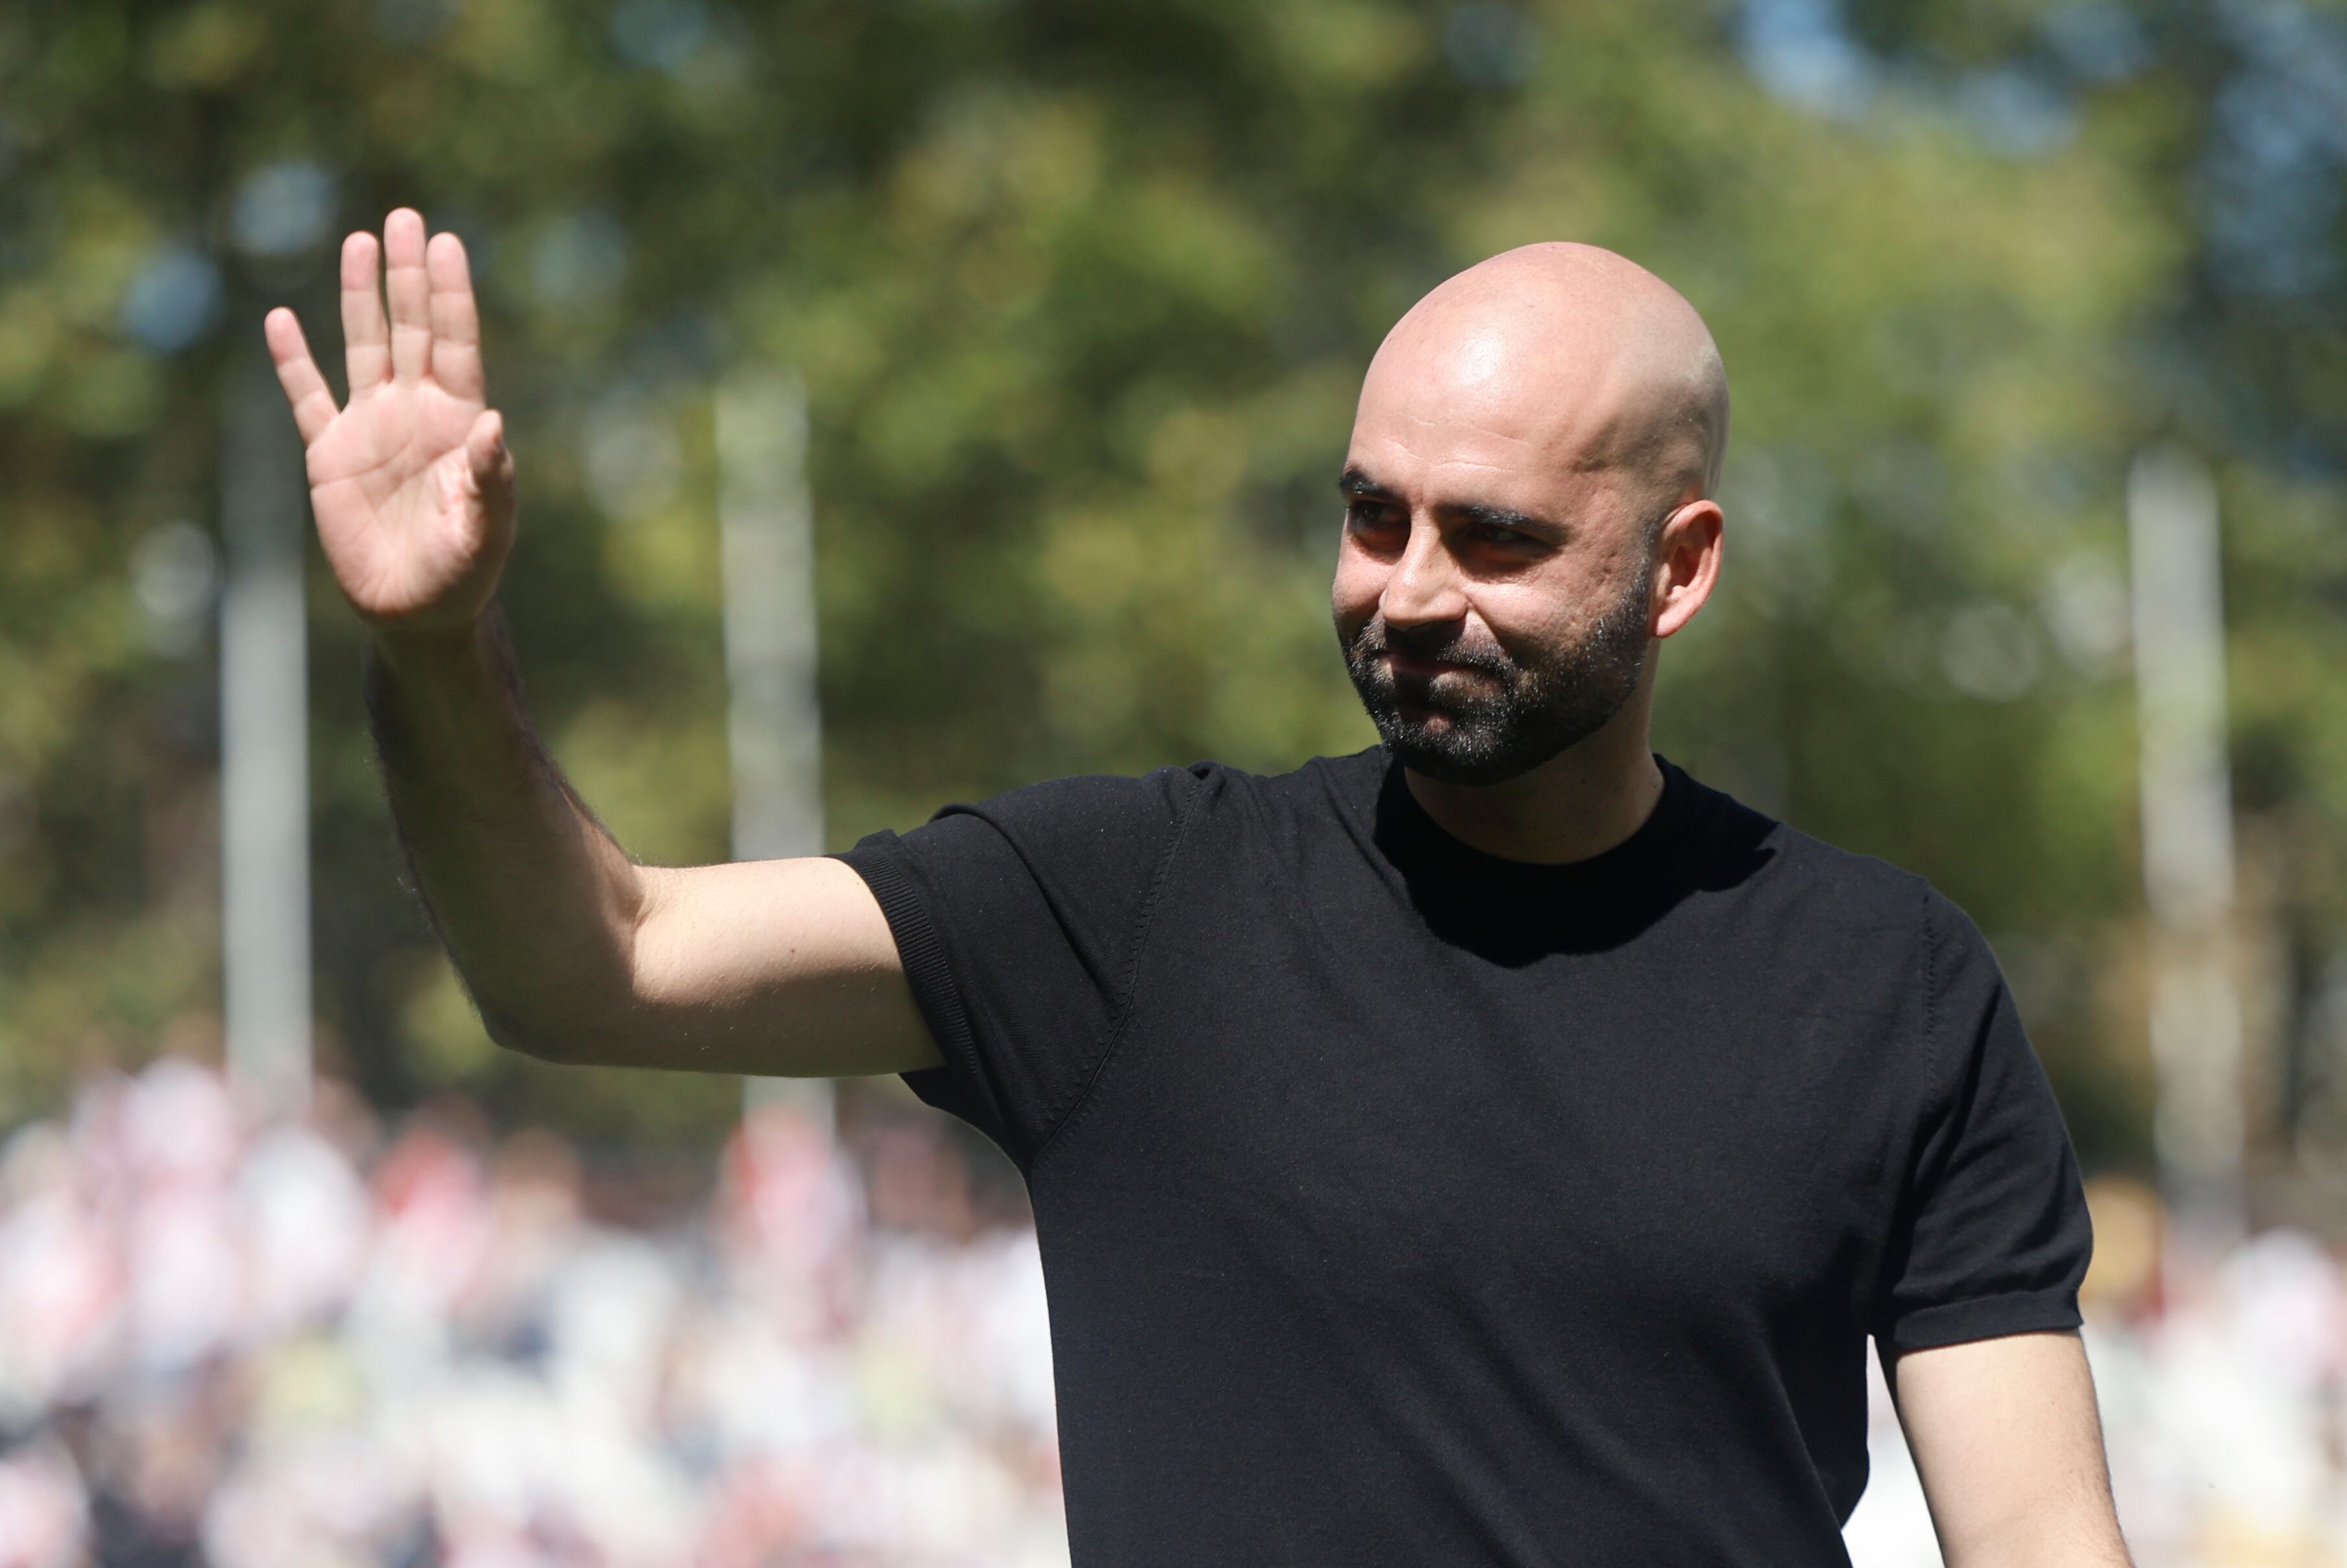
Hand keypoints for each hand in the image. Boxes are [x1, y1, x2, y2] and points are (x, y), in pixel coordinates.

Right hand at [265, 209, 514, 640]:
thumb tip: (492, 423)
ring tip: (359, 242)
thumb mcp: (486, 529)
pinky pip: (307, 398)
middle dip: (406, 276)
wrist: (417, 612)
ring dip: (359, 297)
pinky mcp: (330, 456)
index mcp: (458, 422)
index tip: (446, 245)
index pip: (455, 344)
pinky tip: (282, 320)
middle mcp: (415, 413)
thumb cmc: (464, 572)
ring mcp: (371, 428)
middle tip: (404, 219)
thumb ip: (490, 478)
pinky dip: (293, 362)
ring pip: (364, 347)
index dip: (449, 295)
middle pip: (410, 329)